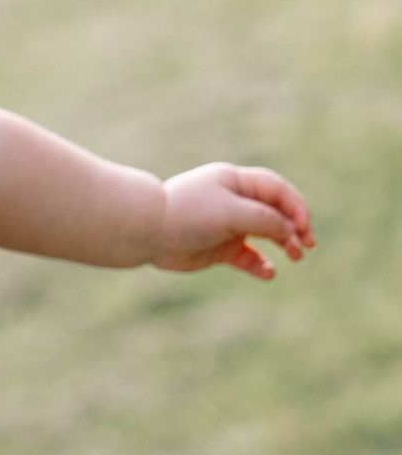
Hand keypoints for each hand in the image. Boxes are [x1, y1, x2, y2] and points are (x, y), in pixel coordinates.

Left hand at [154, 163, 314, 278]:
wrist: (148, 232)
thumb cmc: (188, 214)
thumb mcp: (230, 211)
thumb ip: (264, 219)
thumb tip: (291, 230)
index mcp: (236, 182)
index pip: (277, 190)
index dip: (295, 207)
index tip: (303, 227)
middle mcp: (234, 201)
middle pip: (275, 212)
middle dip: (294, 227)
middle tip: (307, 245)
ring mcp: (228, 225)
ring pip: (265, 234)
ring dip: (283, 244)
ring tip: (295, 257)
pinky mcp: (220, 248)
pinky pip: (248, 257)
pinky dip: (260, 265)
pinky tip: (268, 273)